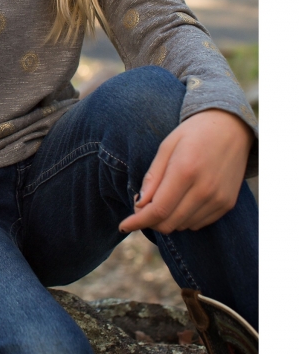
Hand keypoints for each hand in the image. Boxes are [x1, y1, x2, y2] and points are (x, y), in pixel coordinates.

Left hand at [118, 109, 252, 234]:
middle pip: (169, 223)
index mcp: (185, 170)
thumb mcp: (166, 147)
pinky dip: (184, 218)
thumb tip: (139, 204)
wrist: (231, 127)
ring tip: (164, 197)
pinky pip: (198, 224)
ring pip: (182, 226)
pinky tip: (182, 199)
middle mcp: (204, 189)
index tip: (123, 226)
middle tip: (143, 205)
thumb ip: (153, 178)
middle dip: (150, 220)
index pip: (158, 209)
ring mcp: (218, 199)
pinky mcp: (227, 204)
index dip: (138, 221)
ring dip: (167, 218)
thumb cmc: (193, 133)